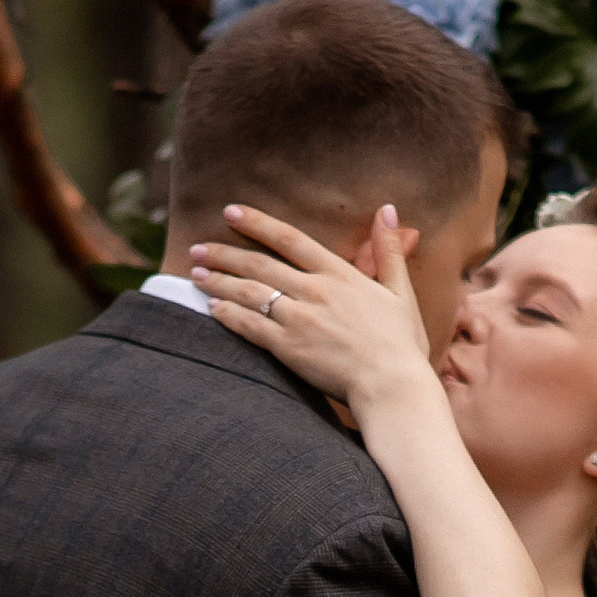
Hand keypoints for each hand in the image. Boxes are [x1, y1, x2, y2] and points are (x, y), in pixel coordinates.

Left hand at [190, 204, 433, 409]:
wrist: (392, 387)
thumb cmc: (401, 345)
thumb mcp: (400, 292)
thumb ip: (388, 250)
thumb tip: (387, 209)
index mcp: (340, 274)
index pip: (290, 239)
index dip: (257, 223)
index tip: (230, 212)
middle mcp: (315, 291)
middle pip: (259, 264)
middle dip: (224, 253)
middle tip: (198, 249)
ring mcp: (300, 319)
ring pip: (249, 293)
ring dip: (218, 282)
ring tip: (195, 274)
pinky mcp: (289, 348)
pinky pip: (250, 327)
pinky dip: (229, 315)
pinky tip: (212, 308)